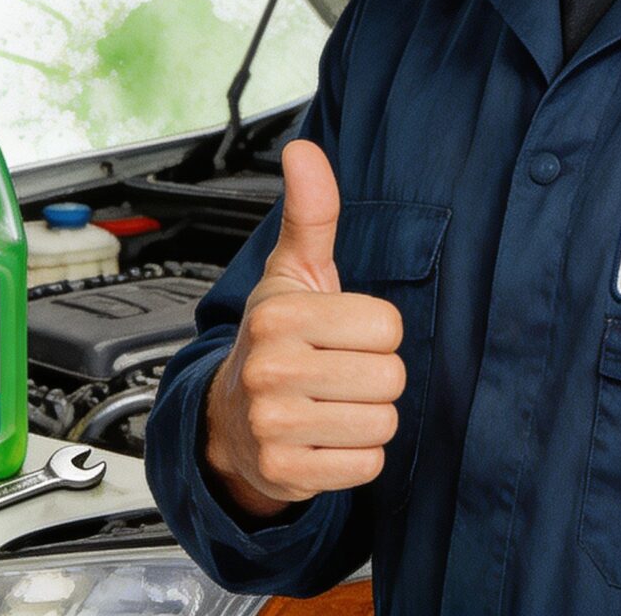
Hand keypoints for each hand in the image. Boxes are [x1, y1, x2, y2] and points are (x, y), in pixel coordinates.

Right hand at [203, 140, 405, 517]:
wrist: (229, 419)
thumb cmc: (276, 339)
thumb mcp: (293, 273)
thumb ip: (312, 213)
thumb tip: (305, 150)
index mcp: (279, 315)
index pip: (388, 327)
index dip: (374, 333)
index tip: (340, 335)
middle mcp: (271, 368)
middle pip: (391, 378)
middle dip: (374, 378)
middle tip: (335, 373)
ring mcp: (274, 424)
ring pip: (382, 424)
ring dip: (366, 419)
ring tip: (328, 405)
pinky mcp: (285, 471)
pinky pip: (366, 466)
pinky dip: (354, 458)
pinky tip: (322, 438)